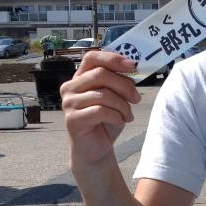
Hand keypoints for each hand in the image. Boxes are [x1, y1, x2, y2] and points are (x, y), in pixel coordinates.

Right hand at [61, 50, 140, 171]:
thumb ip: (118, 82)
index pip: (92, 57)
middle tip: (137, 99)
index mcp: (80, 77)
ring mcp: (68, 103)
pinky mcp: (72, 119)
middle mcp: (70, 87)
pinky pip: (100, 111)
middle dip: (125, 86)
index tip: (132, 66)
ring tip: (128, 115)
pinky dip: (117, 116)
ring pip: (103, 94)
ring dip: (123, 105)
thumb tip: (131, 68)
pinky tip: (120, 121)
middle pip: (101, 74)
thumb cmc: (106, 121)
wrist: (95, 148)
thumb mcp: (115, 97)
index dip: (113, 58)